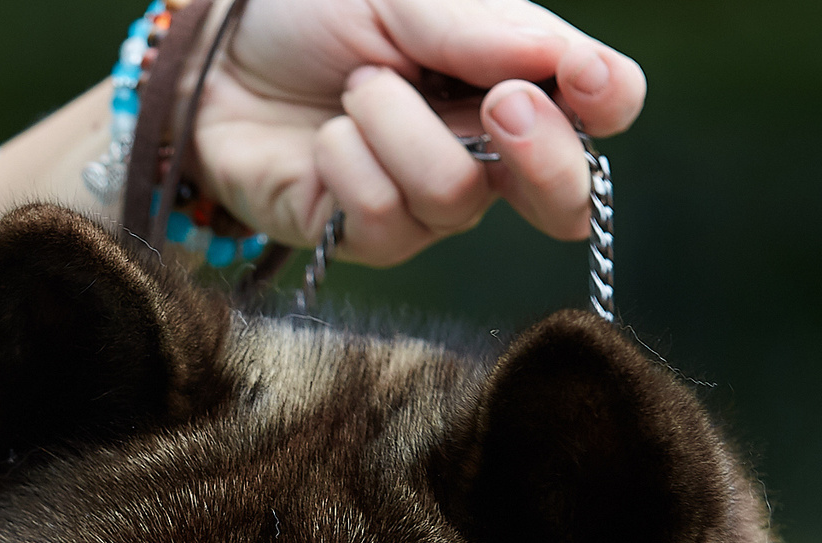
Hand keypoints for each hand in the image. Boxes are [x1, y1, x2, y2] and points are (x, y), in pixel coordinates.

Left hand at [192, 0, 644, 263]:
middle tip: (498, 103)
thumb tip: (578, 70)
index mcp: (509, 79)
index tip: (582, 80)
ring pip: (460, 196)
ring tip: (356, 88)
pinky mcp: (366, 239)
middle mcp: (482, 153)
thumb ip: (491, 31)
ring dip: (398, 125)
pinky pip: (390, 219)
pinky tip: (327, 136)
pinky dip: (352, 160)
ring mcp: (426, 205)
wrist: (215, 52)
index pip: (600, 111)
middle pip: (560, 196)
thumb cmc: (312, 10)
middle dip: (541, 153)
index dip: (606, 103)